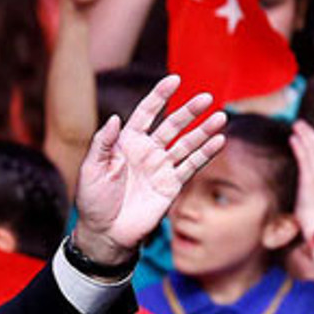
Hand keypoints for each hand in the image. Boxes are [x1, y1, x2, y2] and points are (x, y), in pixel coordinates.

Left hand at [72, 75, 226, 264]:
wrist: (105, 232)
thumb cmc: (93, 200)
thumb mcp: (91, 169)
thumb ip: (103, 143)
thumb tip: (115, 118)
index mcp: (126, 141)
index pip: (146, 113)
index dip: (160, 96)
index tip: (174, 80)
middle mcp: (147, 150)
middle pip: (172, 125)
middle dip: (189, 111)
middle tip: (206, 98)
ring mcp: (161, 167)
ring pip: (186, 144)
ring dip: (203, 131)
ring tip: (221, 117)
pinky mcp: (171, 185)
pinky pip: (191, 166)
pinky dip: (205, 154)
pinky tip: (219, 141)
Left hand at [289, 120, 313, 235]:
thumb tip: (308, 175)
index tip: (308, 130)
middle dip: (309, 132)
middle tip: (300, 123)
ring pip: (312, 149)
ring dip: (303, 135)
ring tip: (295, 126)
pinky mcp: (310, 180)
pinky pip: (304, 159)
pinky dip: (299, 147)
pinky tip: (292, 139)